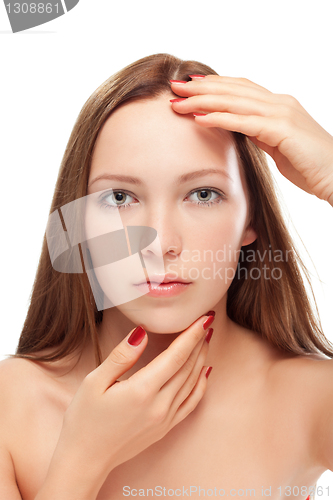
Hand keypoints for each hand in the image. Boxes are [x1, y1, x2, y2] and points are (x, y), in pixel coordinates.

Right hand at [48, 314, 213, 488]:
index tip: (203, 318)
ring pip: (192, 382)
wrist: (85, 460)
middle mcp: (159, 405)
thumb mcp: (94, 382)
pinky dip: (201, 385)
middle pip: (188, 367)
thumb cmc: (84, 420)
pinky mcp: (165, 428)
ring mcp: (165, 418)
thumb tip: (141, 333)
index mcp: (142, 390)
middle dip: (199, 342)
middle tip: (207, 322)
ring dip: (201, 359)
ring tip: (206, 339)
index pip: (176, 356)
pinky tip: (205, 372)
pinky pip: (191, 403)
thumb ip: (121, 356)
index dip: (192, 335)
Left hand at [170, 76, 332, 205]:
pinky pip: (244, 122)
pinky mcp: (282, 130)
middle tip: (174, 87)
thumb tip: (240, 129)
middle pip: (233, 89)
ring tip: (178, 102)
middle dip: (201, 87)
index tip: (190, 86)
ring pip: (235, 102)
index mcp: (278, 105)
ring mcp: (282, 113)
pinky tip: (199, 118)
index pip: (240, 88)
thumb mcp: (278, 145)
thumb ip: (260, 133)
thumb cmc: (308, 165)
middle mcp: (279, 103)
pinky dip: (220, 118)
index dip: (214, 85)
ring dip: (203, 100)